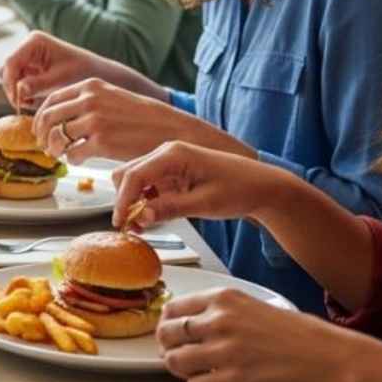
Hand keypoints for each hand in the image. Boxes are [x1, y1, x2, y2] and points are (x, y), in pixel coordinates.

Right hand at [0, 31, 137, 111]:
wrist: (96, 74)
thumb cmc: (81, 72)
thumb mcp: (60, 79)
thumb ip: (37, 84)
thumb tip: (18, 90)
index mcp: (34, 41)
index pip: (11, 62)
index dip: (11, 83)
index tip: (18, 101)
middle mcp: (28, 47)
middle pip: (7, 70)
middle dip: (13, 88)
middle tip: (24, 105)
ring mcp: (28, 58)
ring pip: (10, 78)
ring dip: (17, 92)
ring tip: (32, 103)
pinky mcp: (30, 69)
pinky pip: (18, 83)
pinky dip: (23, 94)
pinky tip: (35, 101)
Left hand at [33, 79, 253, 163]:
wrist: (169, 129)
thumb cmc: (140, 117)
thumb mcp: (112, 97)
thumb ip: (87, 101)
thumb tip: (61, 114)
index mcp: (90, 86)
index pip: (51, 99)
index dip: (40, 116)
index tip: (40, 128)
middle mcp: (90, 100)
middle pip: (47, 118)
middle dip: (41, 134)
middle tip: (45, 146)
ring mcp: (95, 121)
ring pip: (56, 137)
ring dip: (54, 149)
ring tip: (61, 154)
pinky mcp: (102, 142)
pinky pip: (72, 154)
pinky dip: (71, 159)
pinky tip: (79, 160)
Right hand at [111, 140, 282, 230]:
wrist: (262, 186)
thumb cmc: (239, 189)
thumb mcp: (205, 203)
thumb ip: (171, 208)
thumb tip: (142, 216)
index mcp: (174, 153)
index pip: (135, 175)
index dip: (122, 200)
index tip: (119, 223)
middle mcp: (167, 153)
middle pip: (128, 174)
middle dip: (124, 201)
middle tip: (130, 227)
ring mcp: (169, 162)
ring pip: (136, 181)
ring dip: (134, 202)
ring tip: (141, 227)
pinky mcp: (173, 173)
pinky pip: (150, 186)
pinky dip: (145, 202)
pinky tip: (152, 218)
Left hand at [156, 287, 369, 381]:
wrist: (330, 358)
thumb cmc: (300, 335)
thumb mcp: (256, 306)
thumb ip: (222, 312)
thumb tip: (192, 324)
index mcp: (225, 298)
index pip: (174, 307)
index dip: (168, 323)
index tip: (171, 332)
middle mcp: (219, 320)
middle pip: (167, 333)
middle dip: (170, 346)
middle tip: (180, 355)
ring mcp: (224, 351)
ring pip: (174, 362)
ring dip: (183, 370)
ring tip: (199, 372)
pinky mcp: (232, 381)